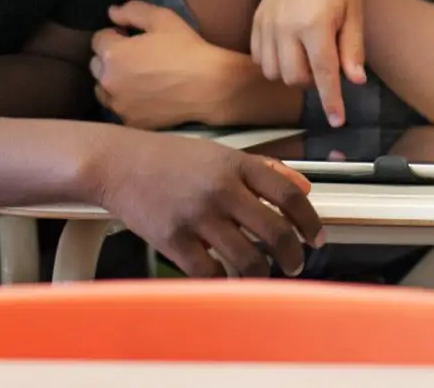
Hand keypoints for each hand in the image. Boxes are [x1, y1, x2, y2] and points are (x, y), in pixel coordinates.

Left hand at [92, 1, 249, 129]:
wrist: (209, 87)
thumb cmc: (186, 48)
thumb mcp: (162, 18)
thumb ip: (132, 11)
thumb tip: (111, 12)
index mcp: (112, 54)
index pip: (98, 39)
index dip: (115, 34)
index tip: (131, 36)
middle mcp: (108, 81)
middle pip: (96, 65)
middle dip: (109, 58)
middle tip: (134, 56)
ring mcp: (119, 105)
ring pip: (103, 90)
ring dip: (113, 81)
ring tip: (136, 78)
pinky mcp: (131, 122)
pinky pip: (119, 109)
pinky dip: (126, 101)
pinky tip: (145, 96)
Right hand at [97, 129, 323, 278]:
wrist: (117, 162)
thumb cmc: (166, 158)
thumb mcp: (218, 153)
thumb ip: (263, 168)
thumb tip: (303, 187)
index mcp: (235, 164)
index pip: (288, 194)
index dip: (309, 221)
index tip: (316, 238)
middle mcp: (221, 189)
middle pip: (275, 231)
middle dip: (293, 255)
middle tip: (295, 264)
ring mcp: (197, 216)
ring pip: (247, 259)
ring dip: (262, 274)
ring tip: (261, 275)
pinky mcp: (174, 240)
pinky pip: (210, 273)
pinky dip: (222, 282)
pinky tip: (225, 279)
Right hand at [251, 0, 367, 126]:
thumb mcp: (355, 16)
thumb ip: (353, 51)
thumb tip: (355, 82)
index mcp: (314, 24)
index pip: (323, 74)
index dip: (331, 101)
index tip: (336, 121)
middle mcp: (286, 24)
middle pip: (294, 78)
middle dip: (311, 82)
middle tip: (325, 66)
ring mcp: (268, 21)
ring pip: (273, 72)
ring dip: (291, 73)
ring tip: (306, 56)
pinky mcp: (257, 17)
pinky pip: (258, 56)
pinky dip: (273, 61)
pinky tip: (288, 49)